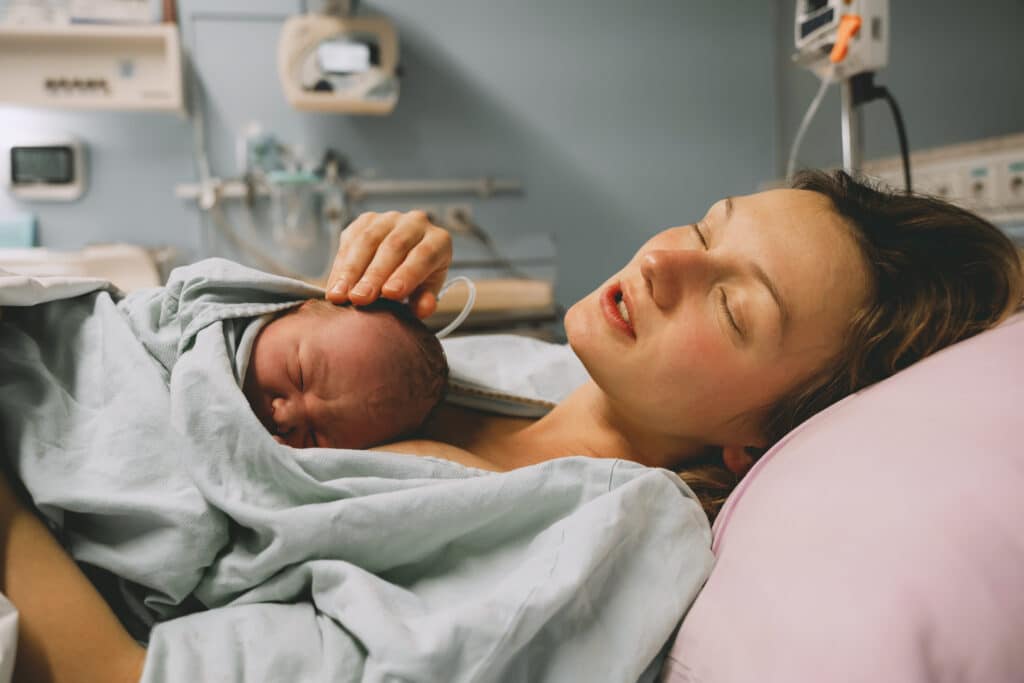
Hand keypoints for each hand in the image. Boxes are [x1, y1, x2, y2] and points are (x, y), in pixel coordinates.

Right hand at [325, 211, 452, 318]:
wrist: (403, 259)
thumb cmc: (419, 280)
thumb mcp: (426, 291)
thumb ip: (425, 300)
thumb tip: (421, 309)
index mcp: (438, 240)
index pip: (424, 255)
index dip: (407, 274)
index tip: (390, 294)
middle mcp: (415, 222)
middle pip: (394, 246)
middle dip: (374, 274)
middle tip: (360, 298)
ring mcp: (389, 219)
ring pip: (368, 240)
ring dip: (351, 270)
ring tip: (340, 295)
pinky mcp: (365, 220)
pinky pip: (350, 240)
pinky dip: (340, 265)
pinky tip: (335, 286)